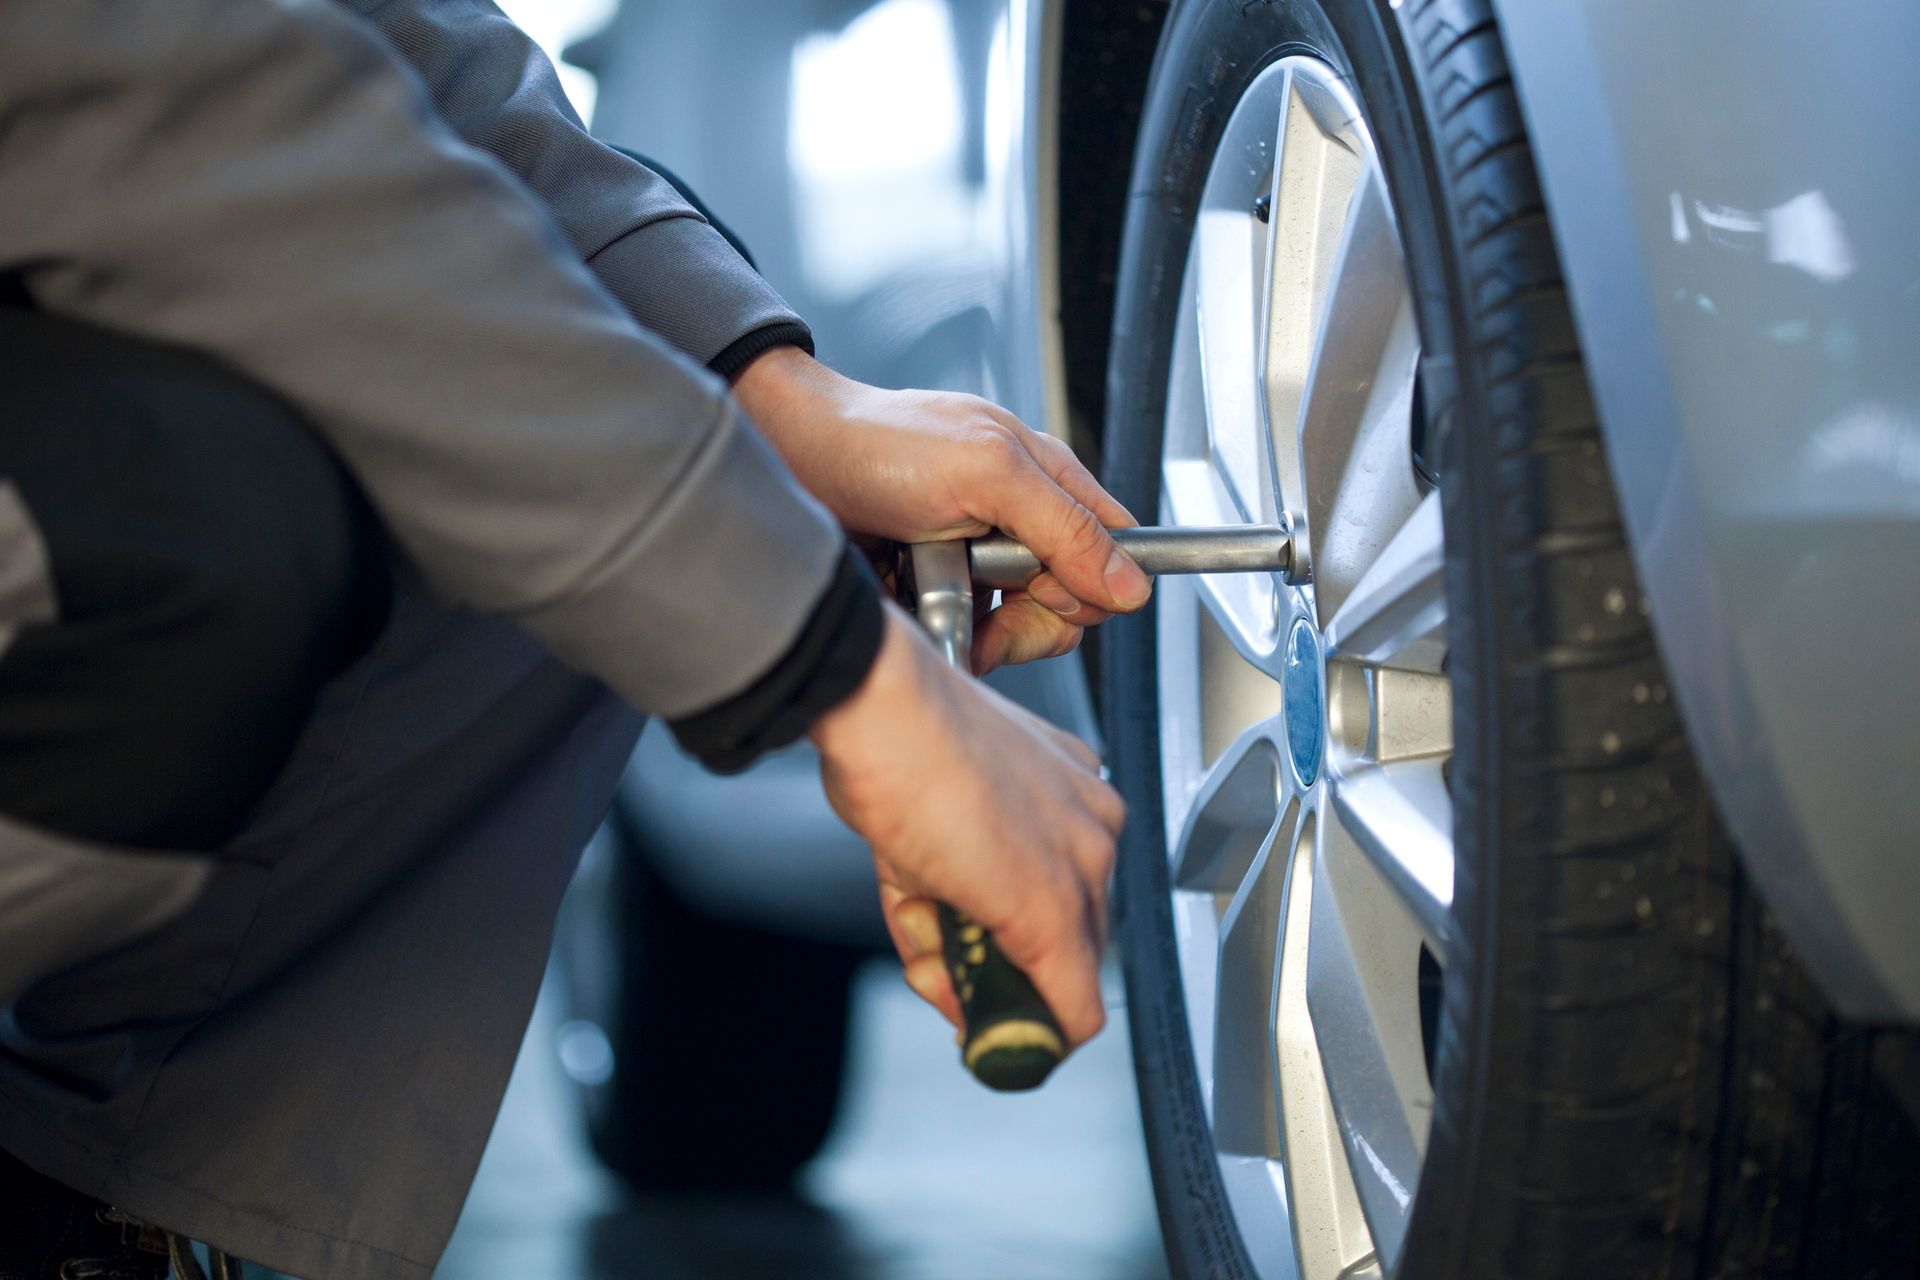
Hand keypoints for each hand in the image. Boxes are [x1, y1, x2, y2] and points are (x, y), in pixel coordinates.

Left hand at [734, 346, 1150, 672]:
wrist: (790, 457)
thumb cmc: (878, 442)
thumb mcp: (988, 473)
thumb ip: (1065, 527)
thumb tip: (1127, 585)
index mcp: (1046, 482)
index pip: (1113, 553)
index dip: (1090, 586)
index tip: (1044, 590)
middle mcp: (1018, 523)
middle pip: (1067, 605)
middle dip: (1028, 619)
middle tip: (979, 594)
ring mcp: (976, 561)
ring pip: (1016, 631)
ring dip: (977, 629)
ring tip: (930, 594)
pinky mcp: (936, 591)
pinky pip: (964, 638)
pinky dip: (942, 635)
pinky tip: (911, 606)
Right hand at [808, 605, 1123, 1049]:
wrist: (883, 708)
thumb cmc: (895, 739)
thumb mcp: (927, 827)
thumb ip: (942, 899)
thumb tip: (943, 961)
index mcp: (1068, 788)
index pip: (1061, 890)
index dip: (1010, 937)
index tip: (970, 952)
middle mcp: (1090, 824)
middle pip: (1066, 938)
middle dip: (992, 969)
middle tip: (934, 963)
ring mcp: (1081, 866)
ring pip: (1058, 976)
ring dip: (975, 984)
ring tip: (917, 924)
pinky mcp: (1053, 911)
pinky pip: (1070, 1005)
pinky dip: (1032, 1035)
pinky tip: (981, 1027)